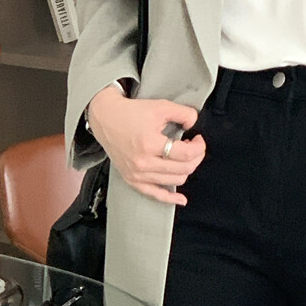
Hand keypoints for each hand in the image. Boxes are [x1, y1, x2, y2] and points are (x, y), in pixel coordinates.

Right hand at [86, 87, 205, 205]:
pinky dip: (170, 199)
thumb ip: (184, 113)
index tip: (198, 139)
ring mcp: (137, 174)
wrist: (106, 118)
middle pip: (183, 169)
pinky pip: (156, 195)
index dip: (199, 147)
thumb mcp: (161, 106)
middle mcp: (143, 163)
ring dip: (186, 169)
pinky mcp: (132, 180)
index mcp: (150, 144)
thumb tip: (194, 124)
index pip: (186, 154)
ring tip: (183, 157)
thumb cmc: (131, 113)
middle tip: (194, 147)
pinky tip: (181, 199)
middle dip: (195, 157)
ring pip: (175, 181)